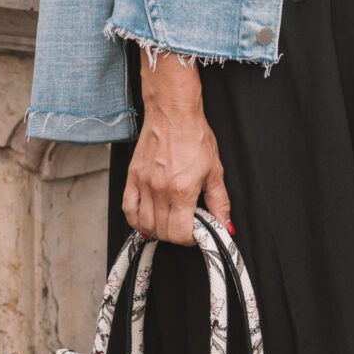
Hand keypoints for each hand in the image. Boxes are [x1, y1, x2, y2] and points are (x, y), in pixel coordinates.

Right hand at [123, 54, 231, 243]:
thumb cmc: (194, 136)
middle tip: (185, 225)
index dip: (190, 239)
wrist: (173, 113)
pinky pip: (127, 209)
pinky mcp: (132, 177)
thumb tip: (225, 225)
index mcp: (183, 190)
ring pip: (144, 224)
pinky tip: (146, 218)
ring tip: (168, 221)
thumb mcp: (215, 170)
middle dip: (176, 235)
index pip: (180, 233)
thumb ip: (220, 202)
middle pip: (162, 232)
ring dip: (157, 230)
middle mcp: (160, 190)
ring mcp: (144, 184)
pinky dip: (136, 220)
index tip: (196, 232)